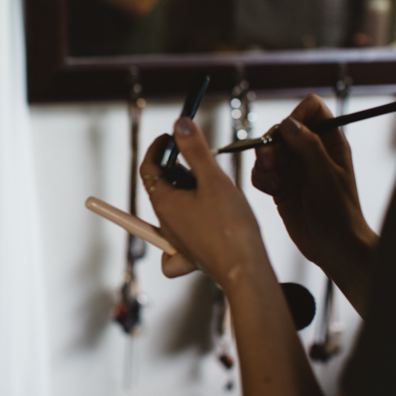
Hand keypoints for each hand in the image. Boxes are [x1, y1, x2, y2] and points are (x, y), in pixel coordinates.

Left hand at [141, 122, 271, 291]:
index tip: (171, 135)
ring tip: (210, 183)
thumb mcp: (213, 180)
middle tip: (197, 156)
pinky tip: (204, 219)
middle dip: (175, 167)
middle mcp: (165, 223)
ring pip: (173, 208)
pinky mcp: (191, 254)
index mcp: (164, 203)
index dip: (158, 148)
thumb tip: (178, 124)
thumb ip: (195, 150)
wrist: (245, 271)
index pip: (149, 168)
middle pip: (161, 187)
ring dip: (186, 191)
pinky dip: (187, 225)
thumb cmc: (231, 227)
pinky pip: (178, 240)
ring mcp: (177, 241)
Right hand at [250, 95, 375, 313]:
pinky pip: (262, 171)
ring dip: (263, 164)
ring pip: (268, 150)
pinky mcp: (281, 184)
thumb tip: (288, 124)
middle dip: (271, 144)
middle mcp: (311, 151)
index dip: (296, 115)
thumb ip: (309, 147)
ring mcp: (294, 168)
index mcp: (330, 143)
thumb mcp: (326, 177)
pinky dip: (261, 179)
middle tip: (270, 163)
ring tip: (272, 182)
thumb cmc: (340, 214)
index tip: (285, 134)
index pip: (312, 110)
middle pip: (282, 130)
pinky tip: (271, 192)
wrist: (333, 247)